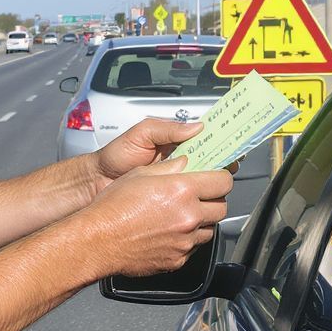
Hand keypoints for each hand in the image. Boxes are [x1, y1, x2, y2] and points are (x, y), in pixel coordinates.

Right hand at [82, 156, 232, 276]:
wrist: (98, 240)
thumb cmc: (113, 207)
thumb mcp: (141, 174)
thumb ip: (170, 168)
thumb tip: (187, 164)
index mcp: (182, 190)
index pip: (223, 181)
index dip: (221, 177)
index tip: (216, 177)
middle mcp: (189, 216)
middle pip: (221, 206)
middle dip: (213, 199)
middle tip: (199, 195)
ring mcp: (185, 241)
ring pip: (210, 229)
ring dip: (202, 220)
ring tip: (181, 215)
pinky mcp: (178, 259)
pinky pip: (193, 247)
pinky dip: (187, 239)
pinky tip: (169, 232)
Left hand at [93, 117, 237, 193]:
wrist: (96, 183)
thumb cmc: (115, 156)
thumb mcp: (141, 134)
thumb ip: (167, 128)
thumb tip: (197, 127)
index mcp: (177, 144)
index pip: (208, 142)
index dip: (223, 143)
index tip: (235, 145)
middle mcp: (181, 164)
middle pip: (213, 165)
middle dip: (222, 165)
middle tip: (225, 166)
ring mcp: (178, 185)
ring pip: (206, 186)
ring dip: (211, 184)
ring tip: (210, 182)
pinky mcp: (173, 203)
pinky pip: (192, 202)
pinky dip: (198, 201)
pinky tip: (197, 199)